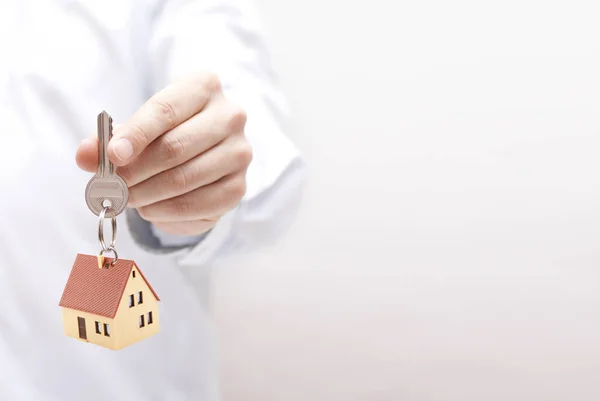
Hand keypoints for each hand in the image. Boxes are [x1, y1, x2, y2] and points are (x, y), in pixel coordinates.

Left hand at [76, 73, 251, 235]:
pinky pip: (198, 204)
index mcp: (204, 87)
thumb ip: (109, 139)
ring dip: (146, 194)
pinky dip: (165, 211)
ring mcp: (239, 153)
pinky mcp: (239, 186)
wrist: (204, 152)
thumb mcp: (138, 127)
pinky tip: (149, 208)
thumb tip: (84, 155)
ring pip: (185, 178)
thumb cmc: (168, 132)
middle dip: (135, 171)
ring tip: (125, 198)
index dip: (136, 134)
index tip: (112, 156)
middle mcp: (230, 116)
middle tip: (111, 186)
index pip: (166, 110)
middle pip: (176, 147)